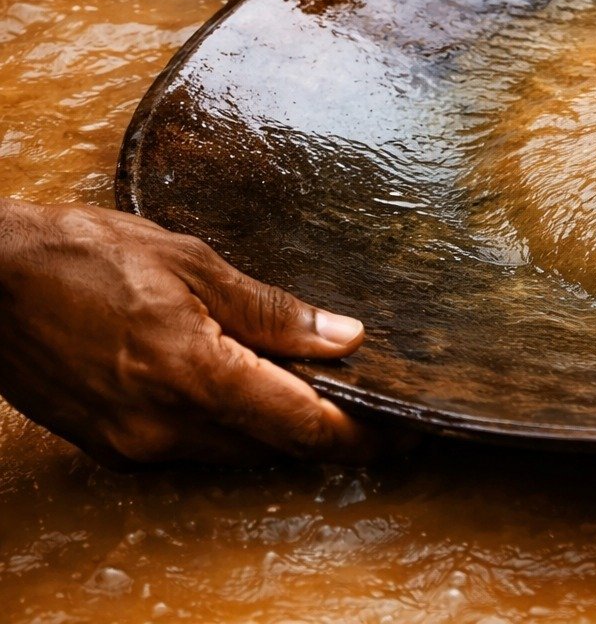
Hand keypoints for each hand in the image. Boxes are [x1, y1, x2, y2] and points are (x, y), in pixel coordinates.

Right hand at [0, 199, 381, 466]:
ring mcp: (135, 445)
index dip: (361, 434)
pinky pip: (195, 446)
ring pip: (236, 449)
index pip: (301, 425)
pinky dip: (232, 423)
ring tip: (317, 385)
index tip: (403, 428)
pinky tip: (247, 385)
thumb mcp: (190, 263)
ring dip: (279, 424)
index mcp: (191, 373)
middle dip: (327, 427)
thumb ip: (272, 311)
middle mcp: (164, 426)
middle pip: (275, 444)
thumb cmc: (81, 256)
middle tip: (373, 400)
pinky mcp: (113, 449)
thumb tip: (344, 339)